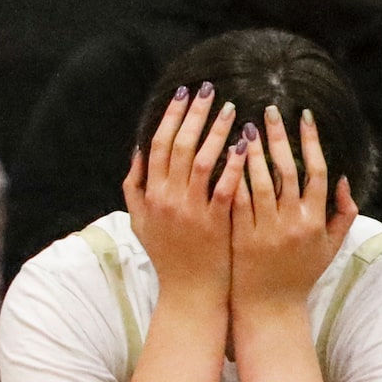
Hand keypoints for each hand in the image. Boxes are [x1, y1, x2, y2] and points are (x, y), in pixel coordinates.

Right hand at [121, 81, 238, 302]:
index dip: (170, 117)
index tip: (184, 94)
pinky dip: (234, 164)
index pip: (158, 146)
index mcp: (150, 195)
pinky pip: (225, 187)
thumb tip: (137, 151)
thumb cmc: (168, 255)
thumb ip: (134, 187)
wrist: (189, 291)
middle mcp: (167, 199)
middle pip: (179, 146)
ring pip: (202, 161)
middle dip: (195, 114)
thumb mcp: (140, 221)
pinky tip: (246, 145)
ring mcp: (190, 211)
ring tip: (232, 109)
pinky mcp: (214, 222)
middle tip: (210, 90)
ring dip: (217, 132)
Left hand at [229, 107, 351, 314]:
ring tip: (245, 127)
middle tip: (269, 110)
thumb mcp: (330, 246)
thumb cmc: (301, 275)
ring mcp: (264, 230)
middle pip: (285, 170)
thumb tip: (343, 179)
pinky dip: (230, 179)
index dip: (310, 141)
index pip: (315, 170)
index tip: (303, 115)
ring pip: (257, 183)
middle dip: (278, 137)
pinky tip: (222, 158)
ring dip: (251, 153)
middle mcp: (292, 222)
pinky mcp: (240, 238)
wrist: (269, 309)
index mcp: (315, 220)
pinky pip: (235, 203)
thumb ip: (343, 213)